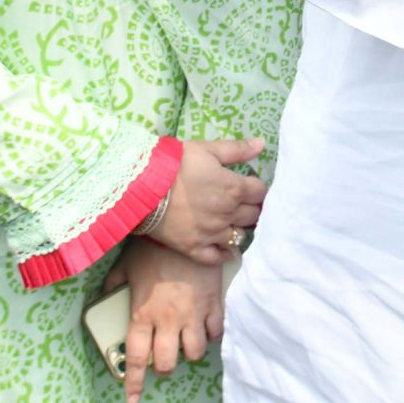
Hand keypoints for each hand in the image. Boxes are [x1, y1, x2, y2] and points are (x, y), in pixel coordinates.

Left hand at [103, 237, 222, 395]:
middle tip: (163, 356)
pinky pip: (216, 332)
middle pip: (168, 363)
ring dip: (189, 351)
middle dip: (164, 366)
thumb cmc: (152, 245)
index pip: (137, 359)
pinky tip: (204, 326)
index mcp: (143, 314)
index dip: (133, 383)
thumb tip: (104, 294)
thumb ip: (114, 284)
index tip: (132, 399)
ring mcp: (193, 313)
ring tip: (185, 340)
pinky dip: (210, 334)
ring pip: (195, 352)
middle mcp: (168, 320)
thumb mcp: (126, 264)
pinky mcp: (213, 303)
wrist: (185, 224)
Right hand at [144, 139, 264, 265]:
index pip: (261, 193)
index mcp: (234, 189)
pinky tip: (223, 249)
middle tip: (245, 204)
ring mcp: (212, 234)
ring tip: (233, 223)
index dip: (258, 189)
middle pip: (253, 216)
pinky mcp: (194, 248)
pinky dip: (223, 254)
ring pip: (239, 237)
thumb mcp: (207, 149)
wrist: (142, 186)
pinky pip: (217, 258)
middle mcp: (228, 214)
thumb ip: (237, 150)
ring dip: (239, 229)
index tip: (252, 187)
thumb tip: (262, 145)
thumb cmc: (175, 163)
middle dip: (252, 208)